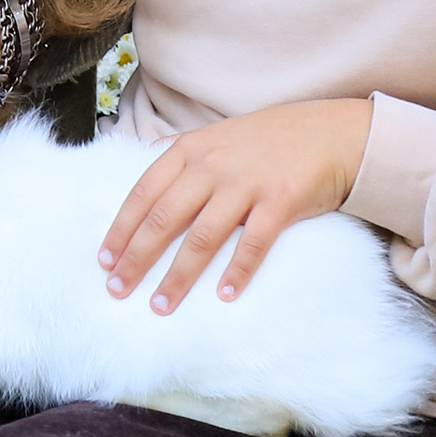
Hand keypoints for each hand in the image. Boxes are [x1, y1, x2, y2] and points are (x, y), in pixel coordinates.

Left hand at [98, 99, 373, 311]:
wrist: (331, 132)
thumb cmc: (270, 139)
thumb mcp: (219, 135)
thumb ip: (183, 152)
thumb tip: (145, 163)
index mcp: (191, 150)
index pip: (144, 193)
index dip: (121, 229)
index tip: (104, 261)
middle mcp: (213, 165)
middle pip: (164, 218)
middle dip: (137, 258)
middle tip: (118, 291)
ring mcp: (247, 182)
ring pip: (203, 236)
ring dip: (179, 275)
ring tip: (161, 305)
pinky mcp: (282, 199)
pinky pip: (254, 242)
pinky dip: (238, 271)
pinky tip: (224, 296)